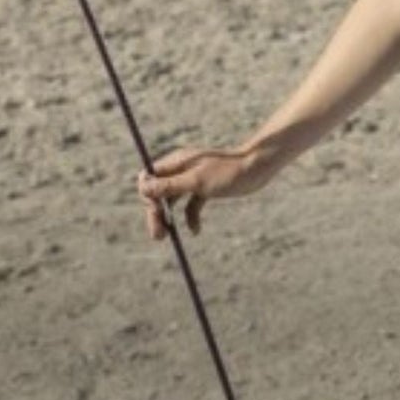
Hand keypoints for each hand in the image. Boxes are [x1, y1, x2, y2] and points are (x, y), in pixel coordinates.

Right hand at [136, 141, 277, 239]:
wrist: (257, 167)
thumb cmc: (227, 172)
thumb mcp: (196, 182)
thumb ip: (169, 186)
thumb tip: (143, 188)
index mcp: (177, 162)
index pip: (149, 177)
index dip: (148, 195)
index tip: (156, 210)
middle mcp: (182, 169)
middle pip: (158, 192)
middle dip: (155, 213)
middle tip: (158, 236)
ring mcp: (193, 179)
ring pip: (172, 200)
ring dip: (167, 217)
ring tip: (165, 237)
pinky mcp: (206, 188)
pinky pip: (191, 205)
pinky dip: (191, 217)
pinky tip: (197, 230)